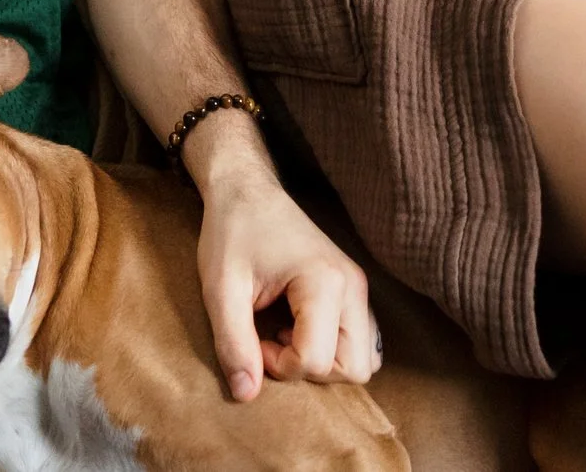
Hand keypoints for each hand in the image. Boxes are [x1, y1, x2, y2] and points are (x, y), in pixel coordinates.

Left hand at [190, 114, 379, 399]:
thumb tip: (246, 395)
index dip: (278, 365)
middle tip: (271, 344)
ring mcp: (359, 287)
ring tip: (284, 335)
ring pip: (365, 359)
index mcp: (325, 282)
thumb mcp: (221, 289)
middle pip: (355, 368)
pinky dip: (332, 349)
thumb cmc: (232, 233)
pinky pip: (361, 341)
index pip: (317, 361)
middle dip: (310, 371)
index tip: (251, 339)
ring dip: (324, 362)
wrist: (246, 190)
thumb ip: (233, 343)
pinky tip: (297, 327)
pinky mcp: (353, 289)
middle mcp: (353, 286)